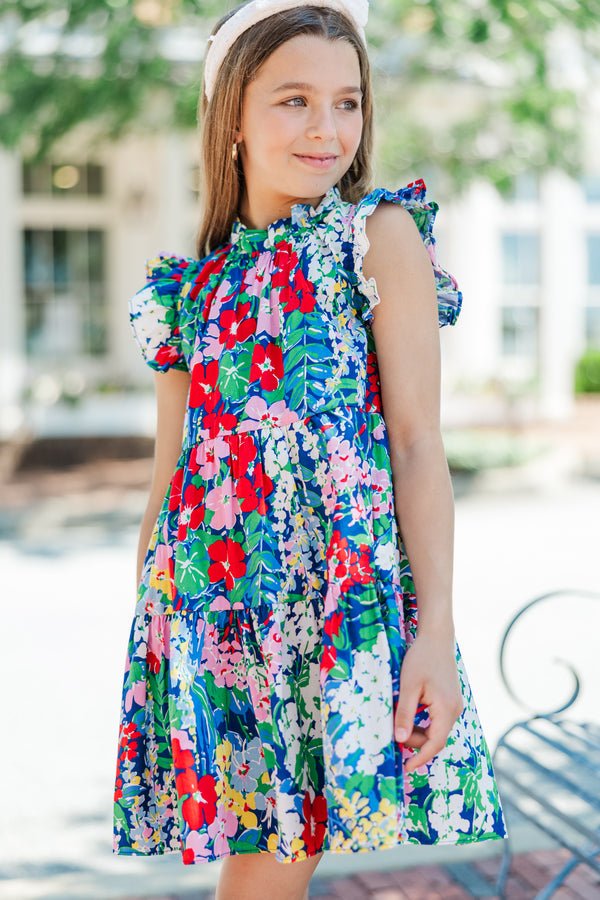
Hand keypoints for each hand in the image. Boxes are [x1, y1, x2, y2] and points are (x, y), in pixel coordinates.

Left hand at [394, 631, 462, 773]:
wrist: (437, 637)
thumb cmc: (421, 658)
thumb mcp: (409, 686)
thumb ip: (405, 713)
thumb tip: (400, 739)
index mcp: (446, 710)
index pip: (435, 744)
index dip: (420, 758)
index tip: (405, 768)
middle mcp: (454, 710)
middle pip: (435, 738)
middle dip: (414, 741)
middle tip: (393, 735)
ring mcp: (454, 705)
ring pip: (436, 729)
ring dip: (418, 731)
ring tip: (398, 723)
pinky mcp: (450, 699)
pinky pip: (437, 719)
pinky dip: (423, 722)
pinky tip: (408, 714)